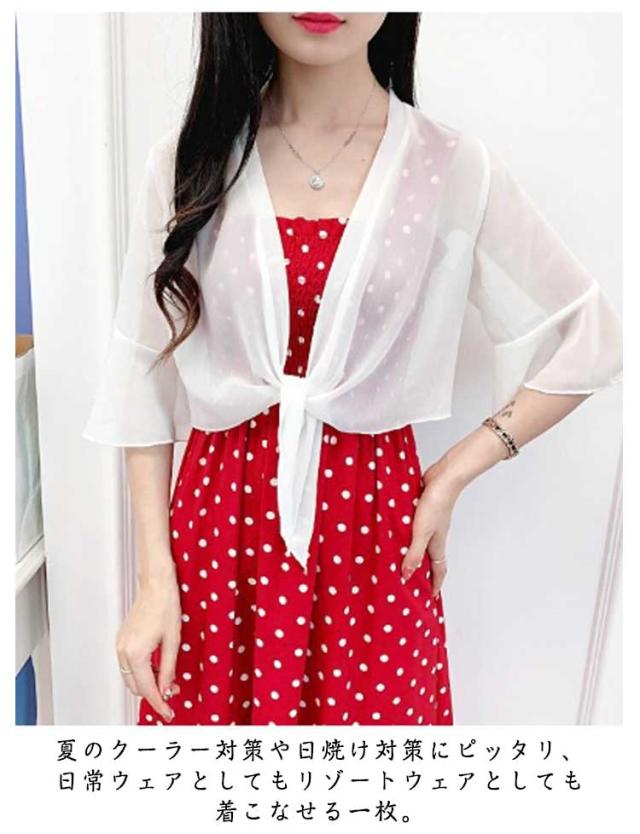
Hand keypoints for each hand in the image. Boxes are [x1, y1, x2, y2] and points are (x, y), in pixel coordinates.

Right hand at [115, 570, 181, 721]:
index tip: (168, 713)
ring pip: (130, 677)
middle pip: (135, 687)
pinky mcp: (121, 640)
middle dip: (153, 694)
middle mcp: (123, 652)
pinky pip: (129, 665)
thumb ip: (168, 669)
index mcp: (136, 654)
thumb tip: (167, 689)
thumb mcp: (173, 641)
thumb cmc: (166, 607)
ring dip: (146, 683)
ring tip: (167, 681)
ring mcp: (119, 645)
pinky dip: (141, 672)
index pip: (146, 689)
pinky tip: (157, 669)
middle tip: (173, 694)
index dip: (159, 703)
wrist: (155, 585)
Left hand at [401, 460, 461, 596]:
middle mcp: (435, 537)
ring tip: (404, 561)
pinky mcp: (424, 513)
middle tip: (415, 583)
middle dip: (425, 573)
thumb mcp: (421, 533)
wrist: (443, 479)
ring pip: (424, 545)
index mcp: (437, 545)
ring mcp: (431, 525)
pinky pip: (417, 530)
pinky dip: (411, 537)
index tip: (431, 598)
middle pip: (431, 560)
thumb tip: (407, 576)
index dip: (435, 585)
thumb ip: (413, 554)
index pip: (438, 571)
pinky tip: (399, 534)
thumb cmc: (435, 505)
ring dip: (416, 554)